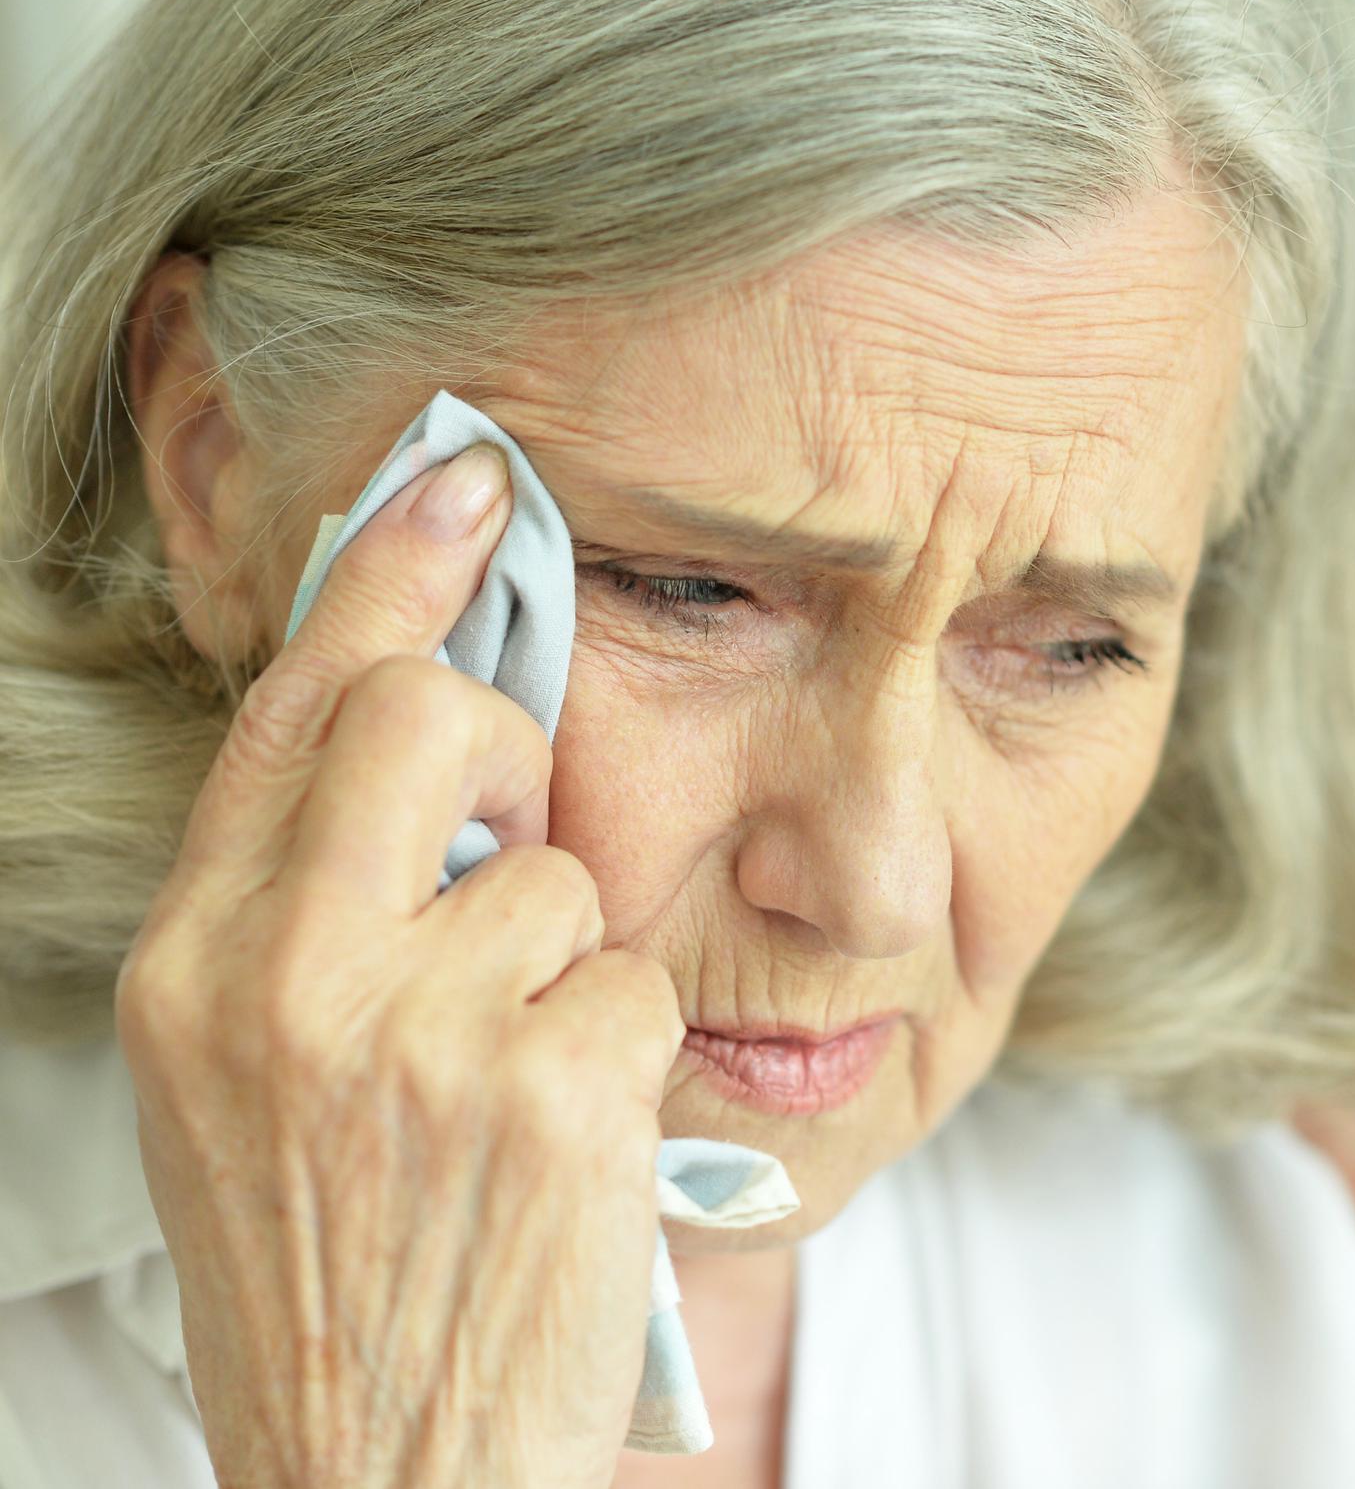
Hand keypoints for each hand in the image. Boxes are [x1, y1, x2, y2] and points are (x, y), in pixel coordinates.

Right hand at [115, 447, 684, 1488]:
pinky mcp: (555, 1088)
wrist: (383, 1472)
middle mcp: (288, 981)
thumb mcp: (248, 1086)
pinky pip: (637, 983)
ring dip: (568, 970)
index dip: (385, 578)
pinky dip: (625, 1058)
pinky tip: (568, 1152)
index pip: (292, 712)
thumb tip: (424, 735)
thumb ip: (311, 910)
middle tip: (507, 861)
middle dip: (503, 760)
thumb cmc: (334, 1270)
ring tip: (513, 1095)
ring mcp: (422, 1033)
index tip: (464, 481)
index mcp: (200, 969)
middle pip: (433, 722)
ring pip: (568, 872)